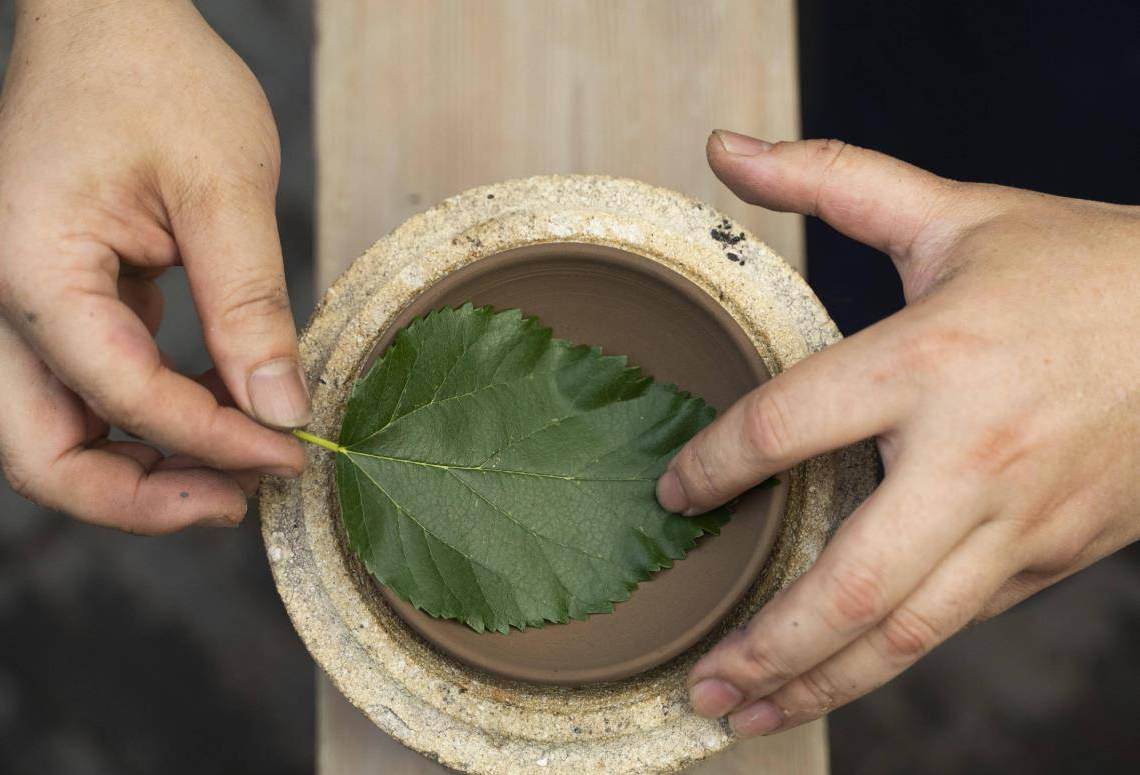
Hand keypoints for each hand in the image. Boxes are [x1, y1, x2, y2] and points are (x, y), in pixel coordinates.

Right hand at [0, 0, 307, 533]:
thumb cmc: (159, 80)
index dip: (213, 442)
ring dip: (145, 466)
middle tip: (239, 499)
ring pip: (59, 436)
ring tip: (239, 464)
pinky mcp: (43, 302)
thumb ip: (251, 308)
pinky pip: (83, 391)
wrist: (110, 20)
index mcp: (27, 267)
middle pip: (46, 457)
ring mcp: (9, 306)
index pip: (122, 397)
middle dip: (144, 498)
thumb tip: (282, 411)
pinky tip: (217, 407)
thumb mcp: (225, 189)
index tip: (291, 452)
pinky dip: (145, 417)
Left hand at [662, 130, 1139, 735]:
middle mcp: (970, 456)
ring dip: (821, 684)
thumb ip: (832, 176)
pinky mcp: (1050, 557)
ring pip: (908, 633)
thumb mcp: (953, 211)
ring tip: (747, 716)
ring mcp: (1018, 521)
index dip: (716, 464)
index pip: (789, 425)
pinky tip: (838, 673)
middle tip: (701, 682)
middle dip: (767, 646)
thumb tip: (728, 146)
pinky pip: (955, 621)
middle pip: (852, 582)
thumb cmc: (1078, 268)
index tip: (675, 492)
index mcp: (932, 360)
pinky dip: (889, 657)